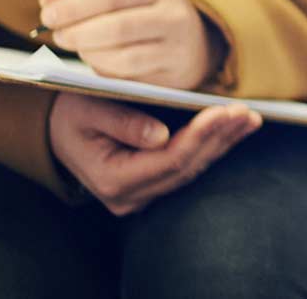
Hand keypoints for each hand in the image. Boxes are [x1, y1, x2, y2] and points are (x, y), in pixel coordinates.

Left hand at [40, 0, 228, 89]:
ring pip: (123, 59)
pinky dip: (104, 71)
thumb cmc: (148, 14)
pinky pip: (129, 79)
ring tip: (77, 47)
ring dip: (90, 55)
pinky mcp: (172, 79)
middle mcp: (173, 18)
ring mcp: (176, 51)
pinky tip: (96, 61)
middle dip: (78, 33)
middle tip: (58, 35)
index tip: (47, 14)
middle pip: (118, 28)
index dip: (76, 6)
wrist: (197, 42)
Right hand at [47, 93, 260, 215]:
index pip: (170, 160)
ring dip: (223, 143)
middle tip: (247, 113)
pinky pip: (187, 168)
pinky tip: (232, 129)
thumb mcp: (87, 109)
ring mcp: (142, 196)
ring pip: (192, 170)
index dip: (201, 135)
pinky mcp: (152, 187)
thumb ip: (122, 122)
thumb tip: (161, 135)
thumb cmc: (71, 115)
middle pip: (187, 167)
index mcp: (113, 180)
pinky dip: (211, 146)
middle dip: (220, 137)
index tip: (224, 111)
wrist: (57, 133)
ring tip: (248, 119)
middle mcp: (130, 197)